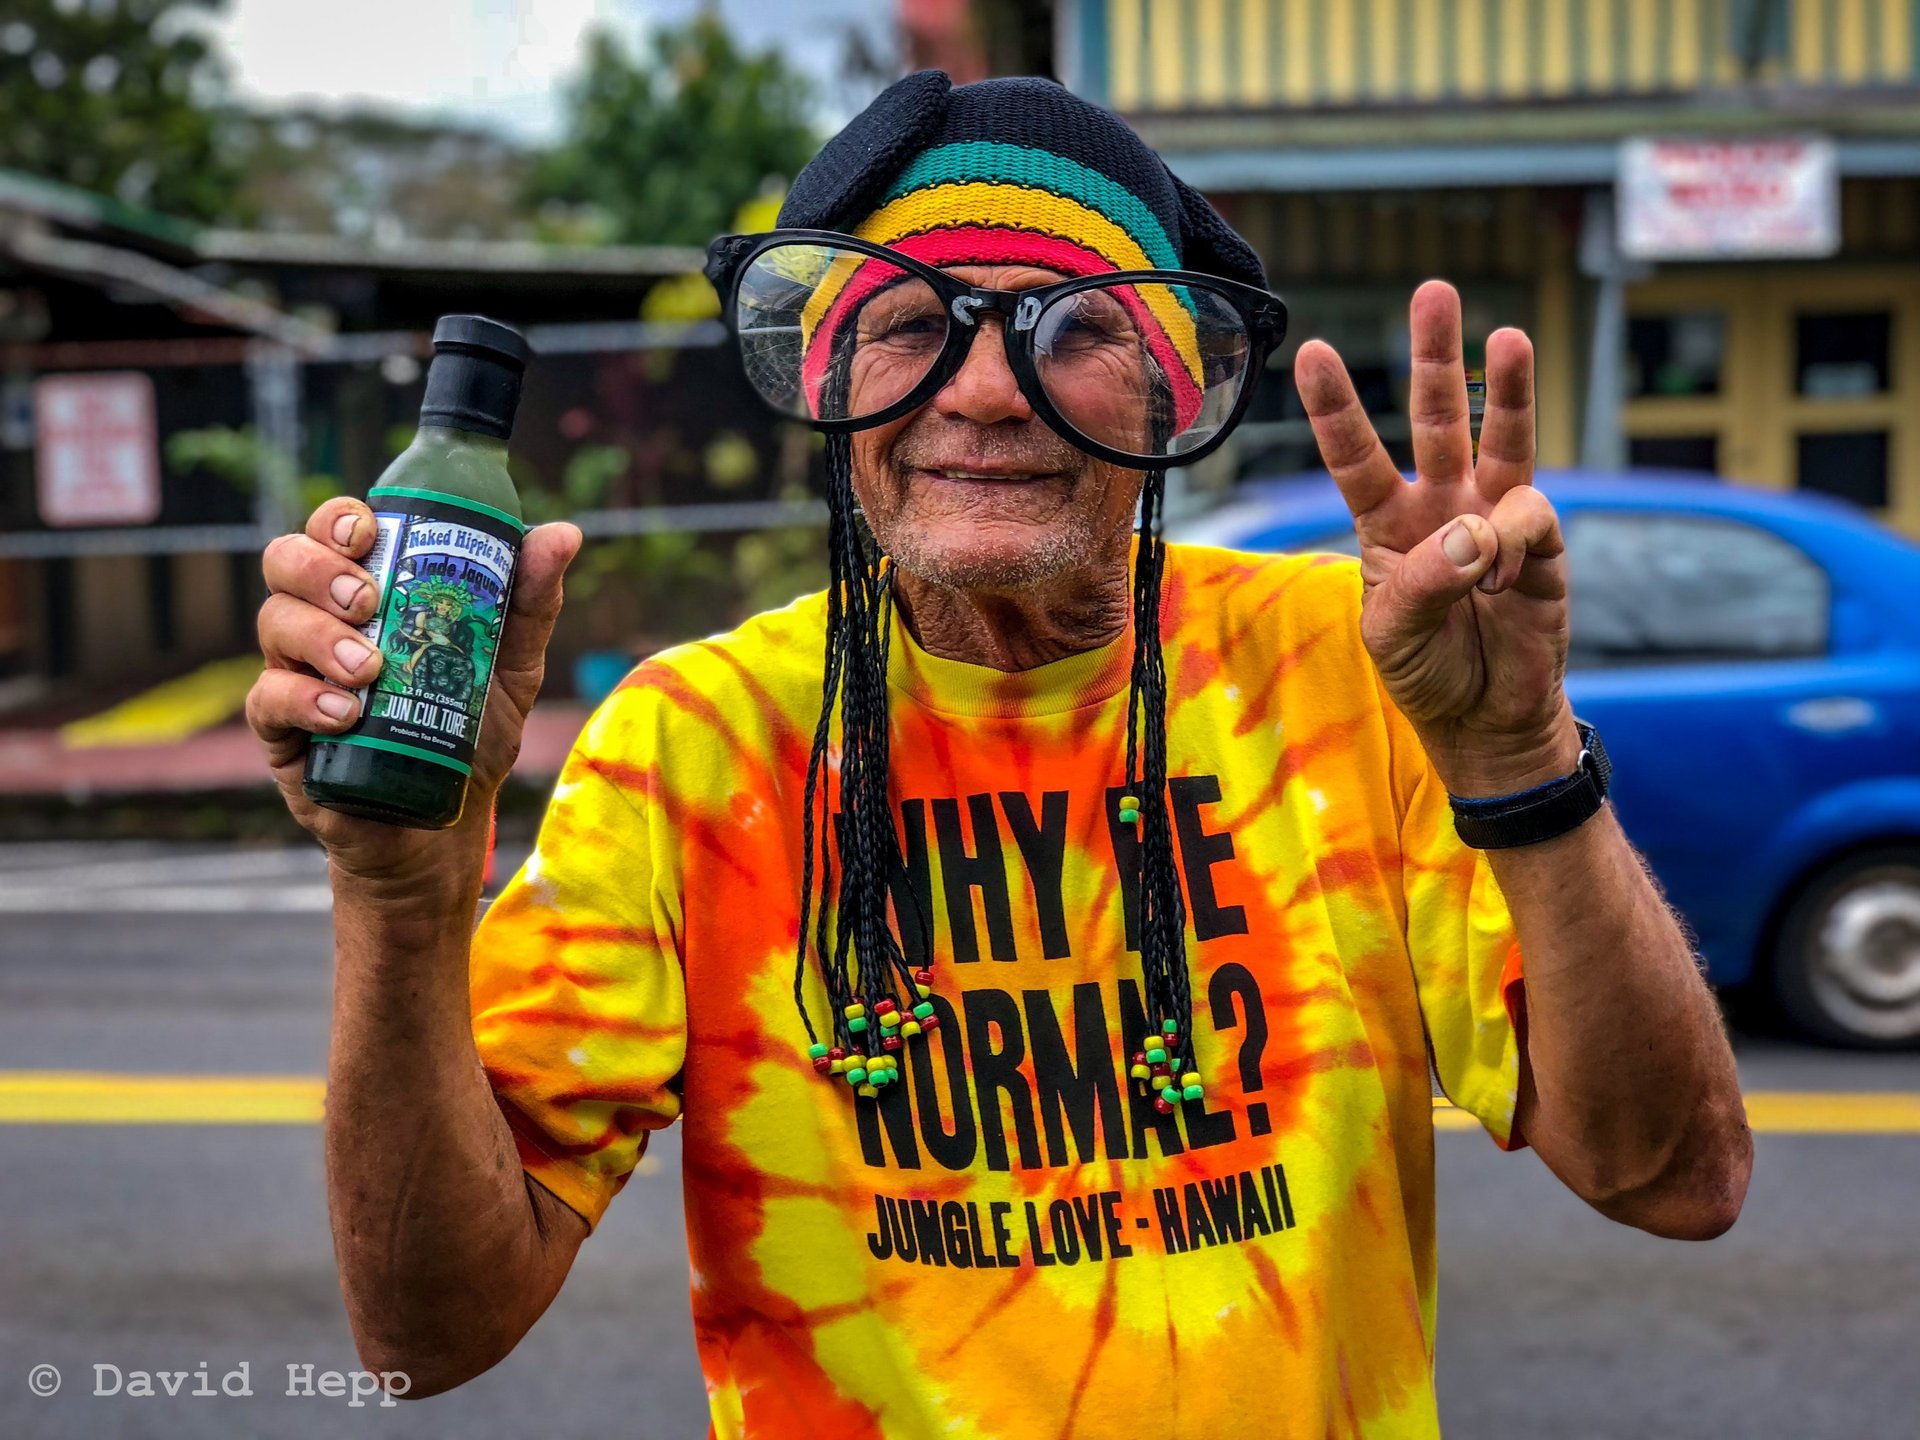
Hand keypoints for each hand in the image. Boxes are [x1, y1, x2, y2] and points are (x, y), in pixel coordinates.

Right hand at [246, 495, 582, 895]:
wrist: (439, 828)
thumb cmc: (466, 736)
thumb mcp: (509, 669)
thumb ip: (529, 604)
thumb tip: (563, 533)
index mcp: (369, 595)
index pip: (333, 533)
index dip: (338, 519)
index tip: (367, 531)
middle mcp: (321, 624)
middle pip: (285, 564)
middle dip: (320, 570)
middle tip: (368, 601)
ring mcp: (294, 676)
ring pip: (274, 624)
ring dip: (320, 637)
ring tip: (371, 670)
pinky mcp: (281, 735)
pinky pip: (267, 700)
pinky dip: (301, 698)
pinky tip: (343, 713)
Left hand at [1294, 280, 1577, 795]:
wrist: (1487, 719)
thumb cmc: (1426, 672)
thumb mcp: (1392, 635)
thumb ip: (1420, 583)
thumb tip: (1475, 529)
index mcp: (1386, 524)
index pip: (1356, 456)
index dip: (1337, 408)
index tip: (1313, 353)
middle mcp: (1442, 506)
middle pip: (1438, 417)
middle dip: (1437, 355)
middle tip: (1435, 291)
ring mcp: (1496, 519)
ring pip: (1501, 438)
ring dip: (1506, 388)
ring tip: (1507, 337)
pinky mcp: (1543, 544)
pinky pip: (1531, 515)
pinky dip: (1516, 539)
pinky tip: (1506, 577)